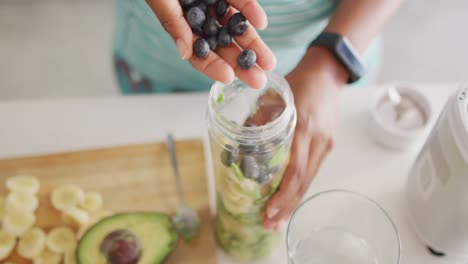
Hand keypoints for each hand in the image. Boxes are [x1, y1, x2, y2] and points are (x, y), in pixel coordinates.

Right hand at [145, 0, 275, 88]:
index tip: (228, 78)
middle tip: (259, 80)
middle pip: (223, 45)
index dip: (212, 67)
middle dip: (241, 63)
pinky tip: (261, 23)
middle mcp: (200, 17)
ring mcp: (214, 3)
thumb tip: (184, 52)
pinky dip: (250, 11)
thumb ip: (172, 21)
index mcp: (181, 25)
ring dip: (253, 45)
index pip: (198, 52)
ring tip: (270, 62)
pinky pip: (240, 1)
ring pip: (236, 28)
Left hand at [263, 48, 346, 229]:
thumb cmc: (298, 82)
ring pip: (309, 180)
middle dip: (286, 207)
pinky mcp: (327, 144)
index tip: (268, 211)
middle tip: (269, 224)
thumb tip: (238, 146)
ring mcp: (325, 143)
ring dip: (293, 201)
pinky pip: (312, 170)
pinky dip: (299, 187)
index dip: (282, 195)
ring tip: (277, 220)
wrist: (327, 73)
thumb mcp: (274, 97)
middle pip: (304, 182)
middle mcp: (318, 140)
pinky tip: (288, 198)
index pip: (295, 171)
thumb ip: (257, 121)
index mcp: (303, 127)